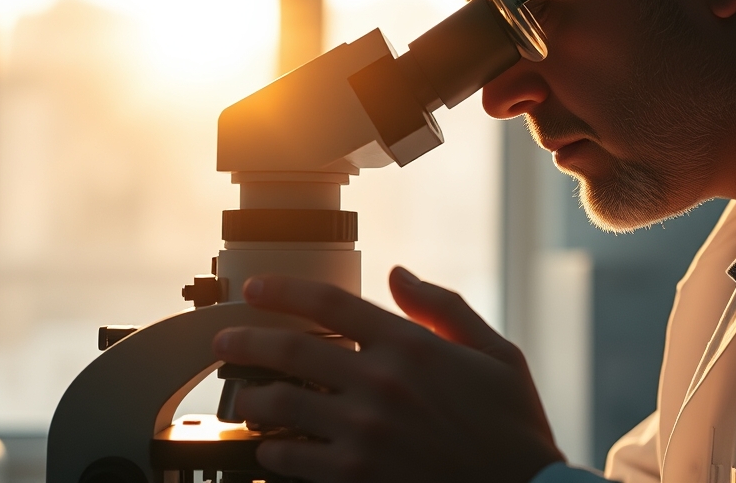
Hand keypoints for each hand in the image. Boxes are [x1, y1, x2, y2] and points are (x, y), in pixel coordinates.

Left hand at [212, 266, 564, 482]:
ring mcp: (365, 433)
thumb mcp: (496, 353)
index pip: (329, 304)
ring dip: (251, 398)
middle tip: (222, 342)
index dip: (282, 290)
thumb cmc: (513, 427)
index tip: (255, 290)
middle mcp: (381, 384)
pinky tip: (269, 449)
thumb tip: (398, 274)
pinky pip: (294, 460)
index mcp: (411, 346)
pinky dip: (273, 452)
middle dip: (245, 340)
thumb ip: (443, 308)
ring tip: (242, 398)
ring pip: (282, 405)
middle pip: (291, 350)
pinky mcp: (358, 477)